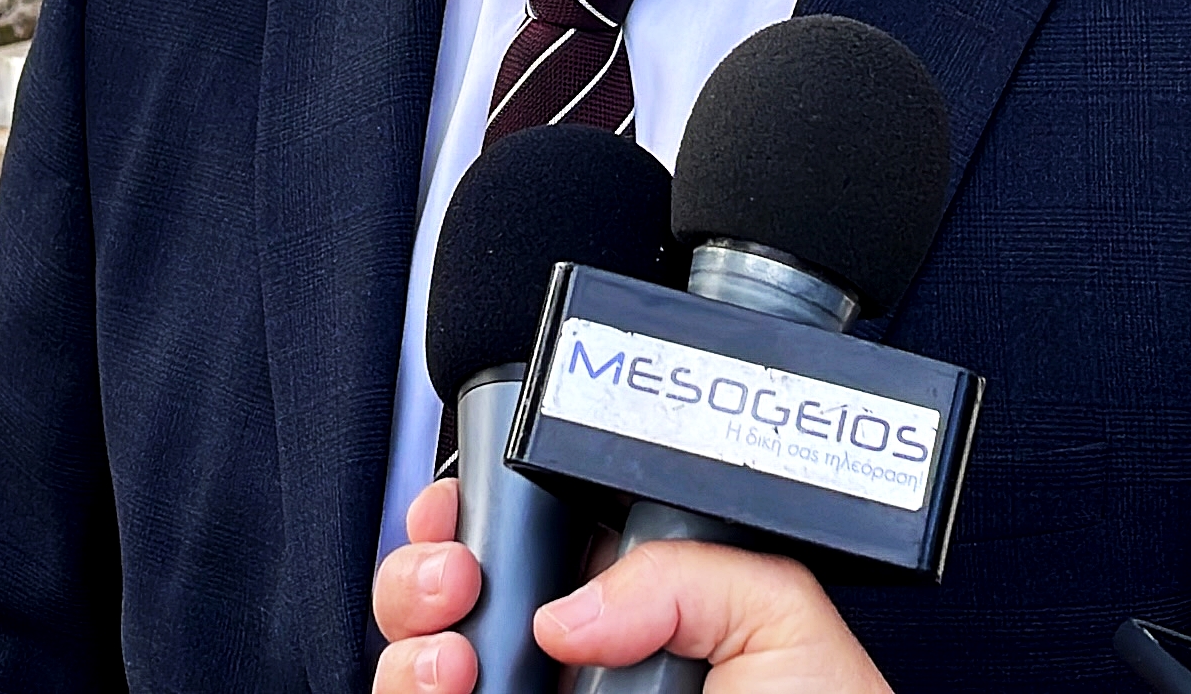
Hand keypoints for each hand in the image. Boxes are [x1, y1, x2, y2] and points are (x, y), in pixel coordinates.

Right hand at [373, 480, 890, 693]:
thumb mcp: (779, 615)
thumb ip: (682, 566)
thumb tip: (566, 606)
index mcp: (631, 612)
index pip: (525, 547)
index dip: (479, 520)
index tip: (465, 515)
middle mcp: (567, 671)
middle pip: (447, 603)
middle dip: (422, 571)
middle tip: (456, 576)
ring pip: (417, 673)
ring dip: (410, 642)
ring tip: (454, 652)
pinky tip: (450, 685)